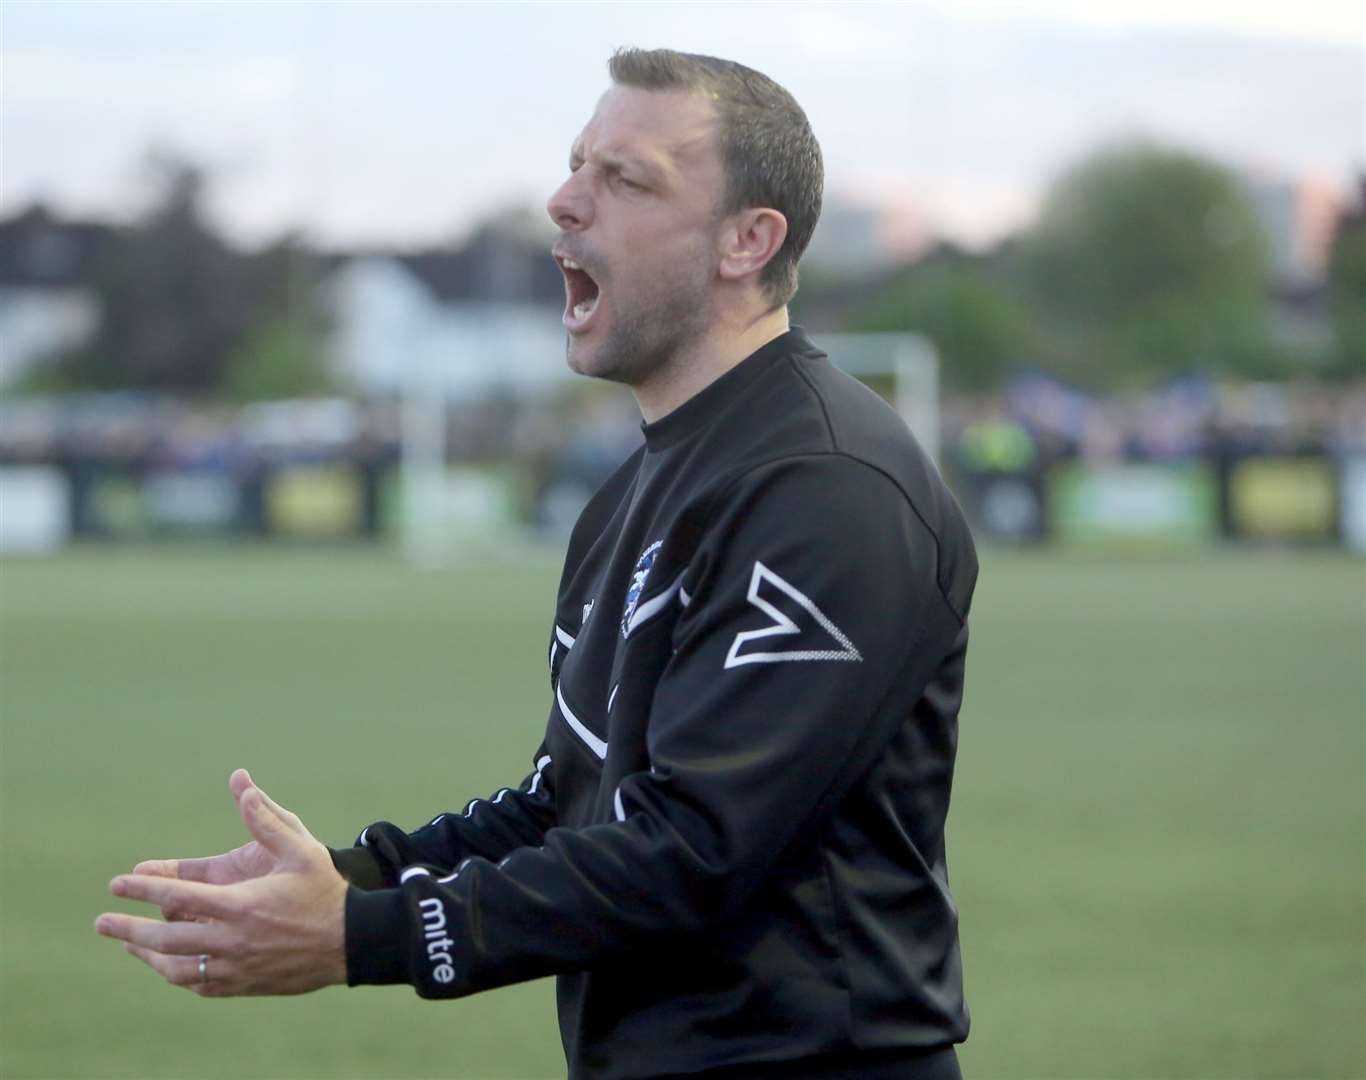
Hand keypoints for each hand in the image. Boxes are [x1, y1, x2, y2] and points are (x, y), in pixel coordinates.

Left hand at [95, 772, 348, 996]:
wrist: (352, 942)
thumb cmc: (324, 890)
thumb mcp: (301, 848)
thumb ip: (267, 819)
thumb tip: (241, 784)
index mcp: (241, 904)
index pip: (178, 897)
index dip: (143, 889)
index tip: (118, 883)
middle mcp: (233, 940)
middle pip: (166, 938)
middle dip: (128, 929)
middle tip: (101, 923)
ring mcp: (237, 966)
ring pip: (177, 968)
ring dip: (147, 956)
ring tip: (129, 944)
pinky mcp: (245, 983)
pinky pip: (200, 984)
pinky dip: (177, 975)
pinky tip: (167, 966)